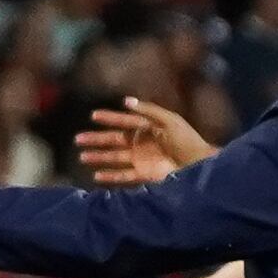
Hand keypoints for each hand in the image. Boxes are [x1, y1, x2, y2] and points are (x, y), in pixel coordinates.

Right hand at [73, 97, 211, 186]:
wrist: (199, 164)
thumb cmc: (187, 140)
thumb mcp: (169, 120)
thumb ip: (148, 110)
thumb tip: (126, 101)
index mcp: (147, 128)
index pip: (123, 122)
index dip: (109, 118)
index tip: (93, 116)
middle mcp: (141, 144)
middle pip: (113, 141)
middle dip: (96, 140)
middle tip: (78, 139)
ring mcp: (142, 160)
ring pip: (114, 158)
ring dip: (98, 157)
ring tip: (82, 156)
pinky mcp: (144, 175)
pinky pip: (123, 176)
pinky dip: (110, 176)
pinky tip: (96, 175)